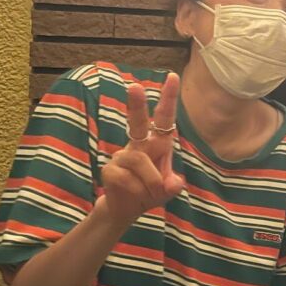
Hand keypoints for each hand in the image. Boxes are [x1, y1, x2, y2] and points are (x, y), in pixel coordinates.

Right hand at [97, 73, 185, 226]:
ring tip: (153, 192)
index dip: (168, 98)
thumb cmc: (150, 190)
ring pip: (139, 160)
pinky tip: (137, 195)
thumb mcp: (167, 190)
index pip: (164, 118)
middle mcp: (139, 144)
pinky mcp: (109, 169)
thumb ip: (173, 186)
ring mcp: (122, 155)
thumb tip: (175, 183)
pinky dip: (138, 191)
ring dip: (151, 180)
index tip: (173, 76)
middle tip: (135, 87)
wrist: (126, 209)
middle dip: (136, 104)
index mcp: (157, 143)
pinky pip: (127, 178)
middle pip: (137, 121)